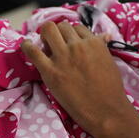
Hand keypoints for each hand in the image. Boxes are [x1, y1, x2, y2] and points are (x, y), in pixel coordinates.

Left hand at [21, 21, 137, 137]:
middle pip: (62, 27)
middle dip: (59, 34)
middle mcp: (77, 46)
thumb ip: (102, 47)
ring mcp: (63, 57)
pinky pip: (32, 50)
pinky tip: (27, 46)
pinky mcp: (50, 71)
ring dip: (46, 36)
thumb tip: (104, 36)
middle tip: (56, 45)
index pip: (77, 28)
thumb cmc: (111, 89)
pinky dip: (27, 46)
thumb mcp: (109, 61)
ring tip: (46, 47)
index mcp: (93, 43)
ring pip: (48, 30)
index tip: (69, 43)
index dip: (72, 35)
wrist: (105, 111)